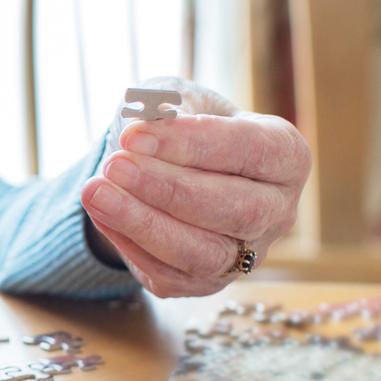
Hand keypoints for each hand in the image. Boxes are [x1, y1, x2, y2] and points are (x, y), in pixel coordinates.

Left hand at [80, 77, 310, 297]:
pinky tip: (100, 213)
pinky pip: (170, 276)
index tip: (134, 135)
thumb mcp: (175, 98)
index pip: (251, 150)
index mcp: (285, 155)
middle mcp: (277, 210)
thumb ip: (166, 103)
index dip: (192, 144)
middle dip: (169, 189)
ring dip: (144, 224)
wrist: (164, 165)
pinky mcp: (207, 283)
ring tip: (95, 193)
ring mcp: (246, 254)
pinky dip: (130, 245)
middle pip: (237, 209)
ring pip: (205, 254)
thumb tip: (149, 116)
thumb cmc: (180, 125)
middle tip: (114, 166)